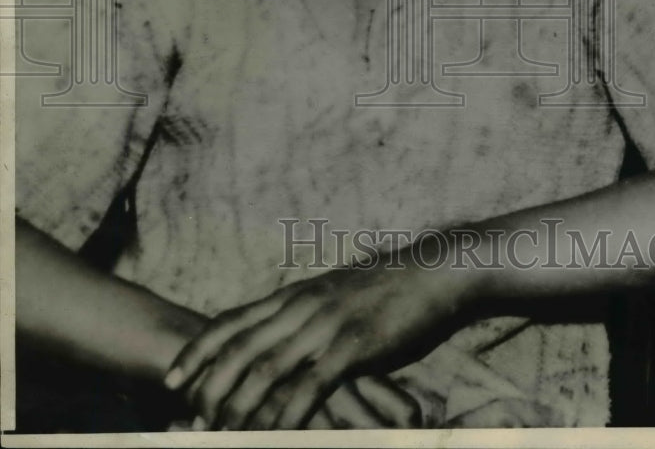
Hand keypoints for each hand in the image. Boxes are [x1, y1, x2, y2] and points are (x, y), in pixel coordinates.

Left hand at [164, 248, 463, 429]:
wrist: (430, 274)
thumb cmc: (385, 288)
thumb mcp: (334, 293)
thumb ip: (303, 312)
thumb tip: (278, 333)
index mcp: (294, 294)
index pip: (232, 321)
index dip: (199, 350)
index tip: (171, 378)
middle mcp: (300, 307)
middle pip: (240, 347)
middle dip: (208, 385)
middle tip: (189, 418)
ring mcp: (325, 326)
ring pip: (267, 370)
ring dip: (240, 406)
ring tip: (221, 433)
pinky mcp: (352, 347)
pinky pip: (310, 386)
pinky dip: (287, 414)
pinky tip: (275, 434)